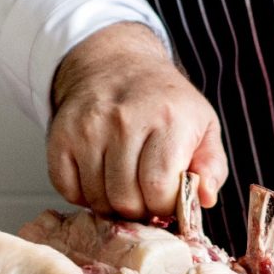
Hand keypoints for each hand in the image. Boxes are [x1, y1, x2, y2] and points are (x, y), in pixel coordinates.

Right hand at [46, 23, 227, 217]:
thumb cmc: (165, 103)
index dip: (164, 206)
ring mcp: (88, 128)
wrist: (117, 64)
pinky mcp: (61, 135)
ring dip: (112, 204)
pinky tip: (100, 179)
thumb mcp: (204, 126)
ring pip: (97, 198)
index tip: (166, 199)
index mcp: (168, 120)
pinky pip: (68, 190)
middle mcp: (125, 121)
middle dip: (139, 209)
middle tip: (145, 196)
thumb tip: (205, 198)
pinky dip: (83, 195)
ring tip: (125, 186)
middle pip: (126, 199)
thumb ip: (212, 166)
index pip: (159, 188)